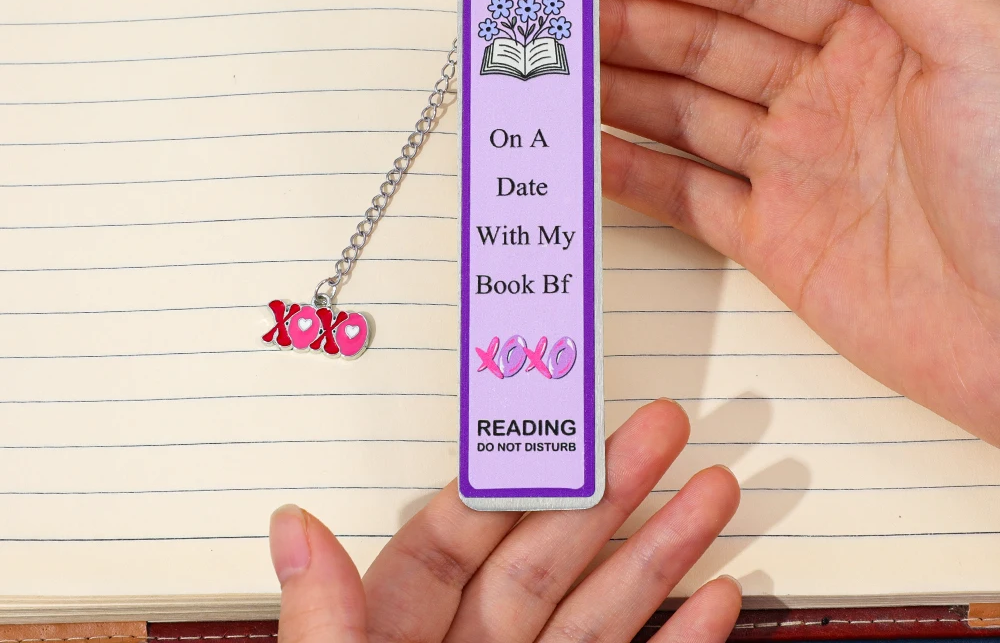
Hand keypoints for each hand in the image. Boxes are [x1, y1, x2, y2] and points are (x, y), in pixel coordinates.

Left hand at [269, 400, 740, 642]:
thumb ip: (324, 623)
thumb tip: (293, 524)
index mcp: (392, 638)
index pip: (454, 537)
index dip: (510, 477)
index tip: (558, 423)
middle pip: (546, 560)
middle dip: (611, 492)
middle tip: (661, 425)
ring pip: (603, 612)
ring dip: (662, 553)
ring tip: (712, 490)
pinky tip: (716, 595)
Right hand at [599, 0, 999, 445]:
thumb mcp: (978, 46)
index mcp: (874, 39)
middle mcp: (825, 97)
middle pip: (702, 44)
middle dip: (625, 21)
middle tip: (555, 10)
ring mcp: (793, 169)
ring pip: (682, 114)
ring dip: (616, 89)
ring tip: (553, 70)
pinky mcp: (774, 241)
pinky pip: (686, 196)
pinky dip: (633, 174)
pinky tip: (589, 150)